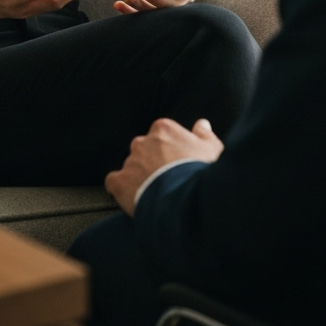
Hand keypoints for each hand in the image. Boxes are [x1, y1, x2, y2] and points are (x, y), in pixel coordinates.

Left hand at [105, 117, 224, 216]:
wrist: (185, 200)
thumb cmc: (200, 173)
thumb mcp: (212, 149)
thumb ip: (204, 134)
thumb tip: (201, 125)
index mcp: (163, 130)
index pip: (160, 135)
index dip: (168, 150)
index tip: (175, 162)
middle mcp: (143, 142)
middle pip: (144, 149)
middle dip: (152, 162)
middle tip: (166, 178)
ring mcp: (130, 162)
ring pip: (131, 166)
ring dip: (139, 176)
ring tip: (154, 192)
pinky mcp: (120, 183)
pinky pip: (113, 182)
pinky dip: (120, 189)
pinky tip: (131, 197)